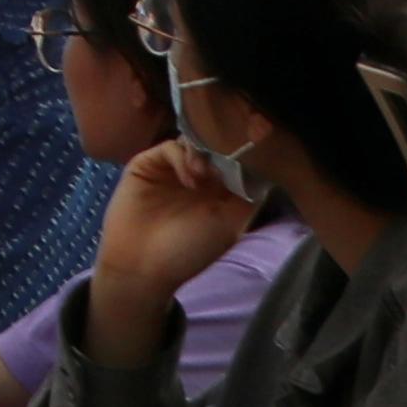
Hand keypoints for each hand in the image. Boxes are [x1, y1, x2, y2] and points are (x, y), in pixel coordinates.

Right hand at [89, 137, 267, 361]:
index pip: (234, 161)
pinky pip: (169, 147)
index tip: (255, 153)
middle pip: (213, 147)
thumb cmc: (189, 250)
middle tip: (226, 163)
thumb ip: (247, 198)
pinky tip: (189, 178)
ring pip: (192, 142)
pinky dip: (182, 156)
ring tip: (205, 174)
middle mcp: (195, 177)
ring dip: (203, 153)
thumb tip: (263, 170)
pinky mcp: (147, 163)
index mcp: (217, 192)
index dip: (243, 155)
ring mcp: (171, 169)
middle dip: (223, 149)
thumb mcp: (230, 226)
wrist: (143, 264)